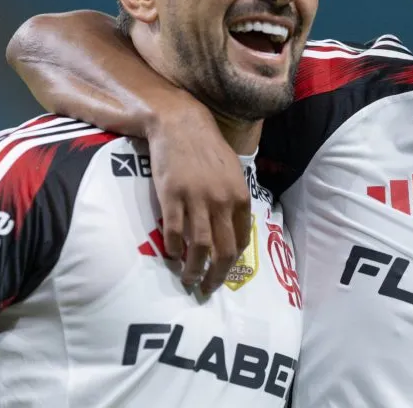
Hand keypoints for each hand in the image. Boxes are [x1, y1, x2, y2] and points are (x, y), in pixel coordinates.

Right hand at [147, 104, 251, 293]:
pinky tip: (171, 256)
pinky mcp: (171, 195)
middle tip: (207, 289)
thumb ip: (233, 200)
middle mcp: (220, 201)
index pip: (241, 240)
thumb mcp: (231, 172)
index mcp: (239, 196)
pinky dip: (172, 249)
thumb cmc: (207, 147)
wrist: (180, 123)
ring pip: (199, 247)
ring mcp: (196, 199)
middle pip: (223, 250)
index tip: (223, 272)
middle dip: (217, 276)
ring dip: (194, 270)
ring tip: (188, 280)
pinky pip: (173, 231)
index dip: (232, 262)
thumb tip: (233, 230)